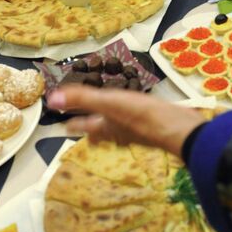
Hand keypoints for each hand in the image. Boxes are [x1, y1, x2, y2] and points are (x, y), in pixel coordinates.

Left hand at [46, 84, 205, 157]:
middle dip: (90, 129)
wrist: (178, 130)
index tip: (64, 125)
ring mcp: (136, 132)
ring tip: (105, 123)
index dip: (73, 124)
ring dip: (108, 127)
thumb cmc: (143, 116)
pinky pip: (135, 126)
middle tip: (83, 126)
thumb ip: (82, 99)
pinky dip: (129, 122)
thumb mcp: (109, 102)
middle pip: (100, 132)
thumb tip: (52, 99)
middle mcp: (119, 132)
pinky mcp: (152, 127)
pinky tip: (136, 118)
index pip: (84, 125)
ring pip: (117, 131)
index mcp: (106, 125)